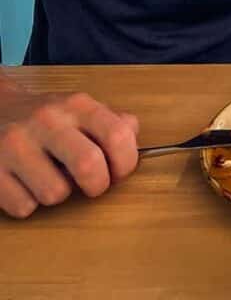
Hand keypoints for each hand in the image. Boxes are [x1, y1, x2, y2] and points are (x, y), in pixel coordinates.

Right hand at [0, 87, 138, 218]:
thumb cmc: (47, 117)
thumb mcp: (80, 108)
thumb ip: (112, 121)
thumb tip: (133, 139)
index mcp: (76, 105)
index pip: (117, 135)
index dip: (126, 163)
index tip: (120, 172)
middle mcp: (47, 120)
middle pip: (89, 165)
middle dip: (97, 186)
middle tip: (92, 185)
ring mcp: (16, 145)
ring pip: (55, 193)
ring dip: (59, 195)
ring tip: (52, 178)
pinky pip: (24, 207)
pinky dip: (29, 203)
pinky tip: (26, 184)